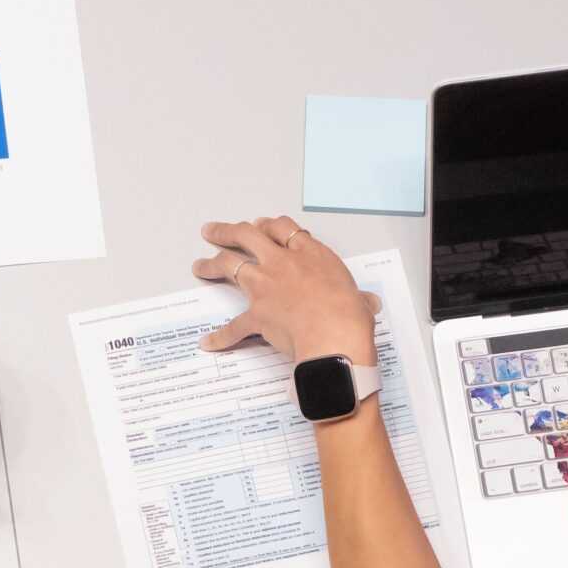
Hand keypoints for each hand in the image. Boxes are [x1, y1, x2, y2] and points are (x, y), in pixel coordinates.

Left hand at [193, 217, 378, 364]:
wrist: (334, 337)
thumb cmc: (349, 316)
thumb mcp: (358, 298)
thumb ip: (358, 298)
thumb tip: (367, 304)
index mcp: (309, 254)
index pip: (282, 228)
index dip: (267, 226)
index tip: (260, 226)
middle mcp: (282, 263)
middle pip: (247, 236)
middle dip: (227, 231)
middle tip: (213, 231)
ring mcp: (265, 286)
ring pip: (229, 265)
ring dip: (211, 265)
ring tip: (200, 266)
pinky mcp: (256, 314)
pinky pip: (234, 326)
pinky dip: (221, 336)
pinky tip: (209, 341)